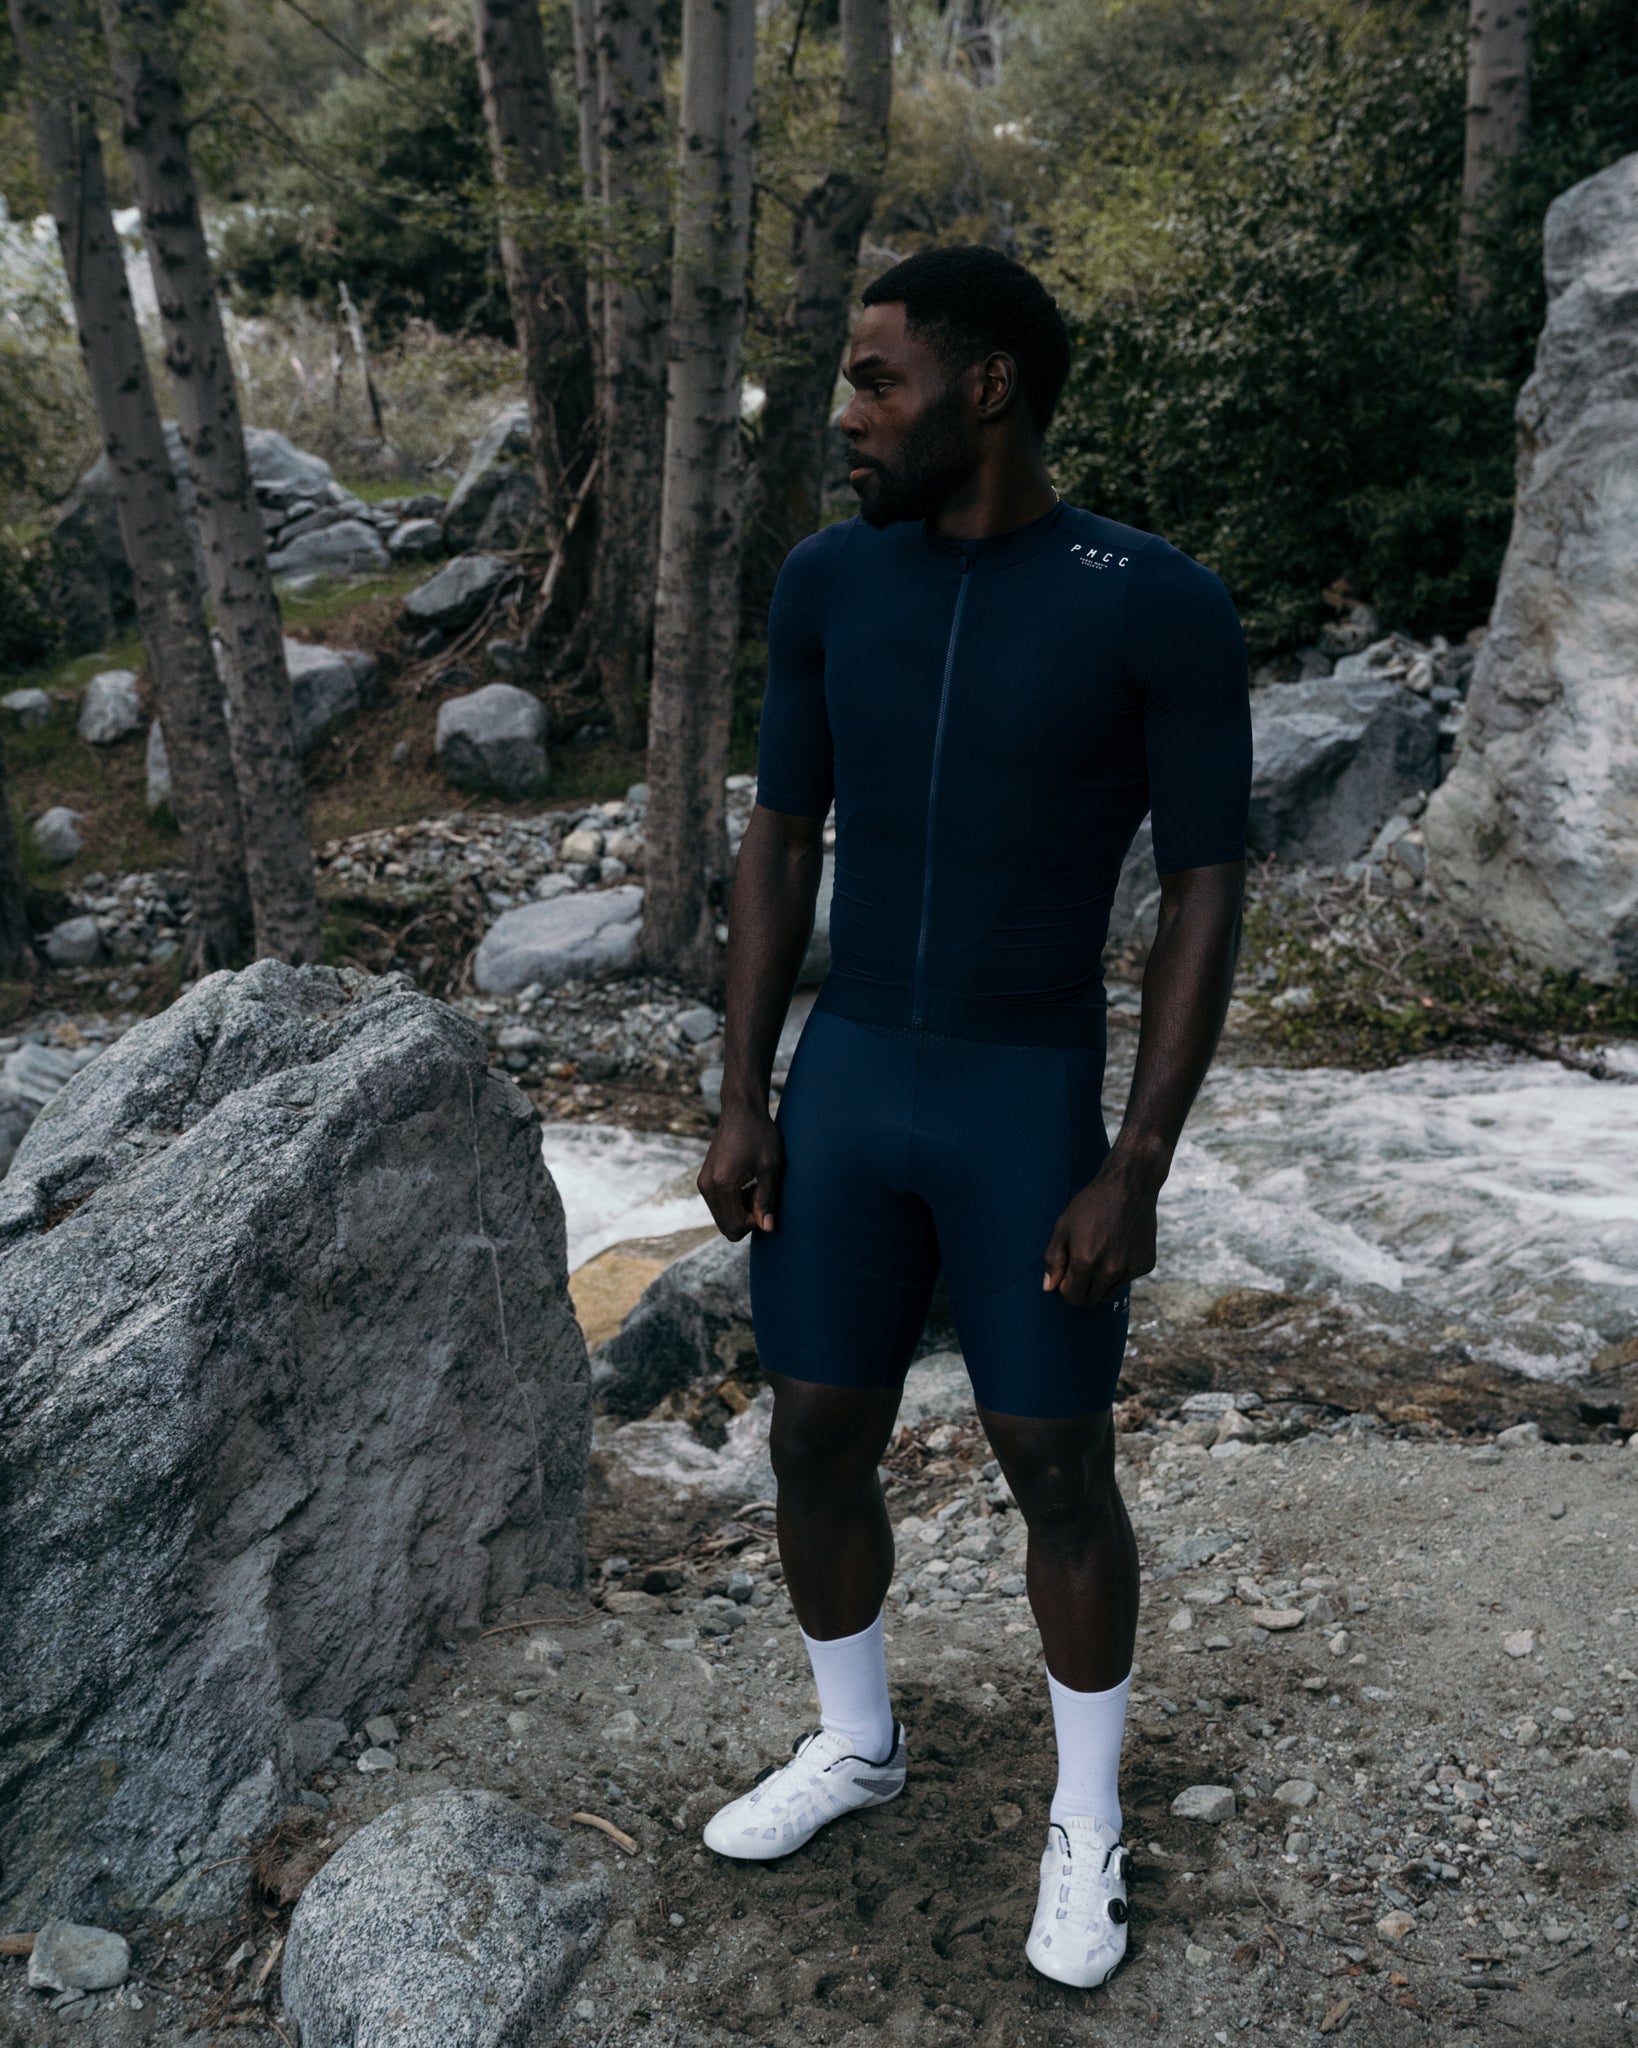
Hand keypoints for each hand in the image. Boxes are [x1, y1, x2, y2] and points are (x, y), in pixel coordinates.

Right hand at [698, 1102, 784, 1239]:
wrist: (741, 1109)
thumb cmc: (760, 1134)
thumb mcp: (770, 1167)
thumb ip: (767, 1199)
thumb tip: (767, 1228)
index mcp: (721, 1185)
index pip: (735, 1227)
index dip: (756, 1222)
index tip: (767, 1200)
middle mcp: (706, 1187)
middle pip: (727, 1227)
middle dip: (748, 1219)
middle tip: (762, 1194)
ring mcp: (703, 1183)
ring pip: (723, 1218)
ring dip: (742, 1210)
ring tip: (756, 1186)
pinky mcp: (704, 1179)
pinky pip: (719, 1206)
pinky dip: (735, 1202)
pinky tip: (747, 1183)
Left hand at [1042, 1150, 1161, 1306]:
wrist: (1130, 1185)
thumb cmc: (1092, 1203)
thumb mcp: (1064, 1226)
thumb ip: (1054, 1259)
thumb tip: (1049, 1288)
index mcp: (1086, 1260)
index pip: (1072, 1297)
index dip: (1065, 1288)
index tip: (1066, 1273)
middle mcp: (1111, 1270)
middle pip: (1089, 1300)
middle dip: (1081, 1288)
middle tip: (1081, 1264)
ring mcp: (1131, 1268)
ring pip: (1108, 1294)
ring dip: (1100, 1283)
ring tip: (1100, 1254)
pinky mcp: (1146, 1265)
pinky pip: (1126, 1281)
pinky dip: (1120, 1272)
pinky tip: (1118, 1247)